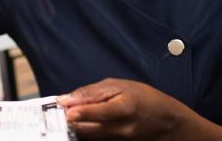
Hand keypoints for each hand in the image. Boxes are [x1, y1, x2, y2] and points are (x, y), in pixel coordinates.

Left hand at [56, 78, 180, 139]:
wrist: (165, 121)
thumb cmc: (143, 98)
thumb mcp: (119, 86)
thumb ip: (92, 93)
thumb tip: (67, 99)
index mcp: (126, 108)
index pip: (101, 112)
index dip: (81, 111)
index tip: (64, 108)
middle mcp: (123, 129)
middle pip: (89, 129)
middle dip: (70, 120)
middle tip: (56, 111)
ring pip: (88, 136)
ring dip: (74, 126)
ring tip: (66, 115)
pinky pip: (94, 140)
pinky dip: (84, 131)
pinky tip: (79, 123)